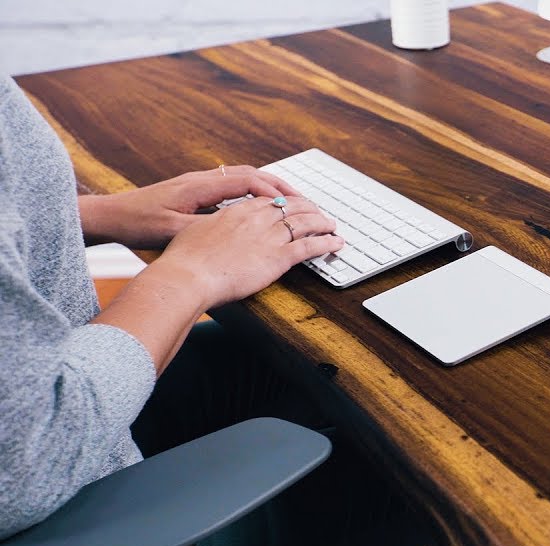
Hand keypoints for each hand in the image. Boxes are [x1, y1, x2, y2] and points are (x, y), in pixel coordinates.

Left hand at [79, 166, 299, 249]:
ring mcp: (197, 183)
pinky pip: (231, 185)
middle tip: (302, 200)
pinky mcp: (194, 191)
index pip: (247, 180)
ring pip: (242, 177)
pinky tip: (258, 206)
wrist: (111, 217)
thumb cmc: (137, 224)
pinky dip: (252, 192)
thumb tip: (238, 227)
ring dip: (267, 187)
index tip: (295, 204)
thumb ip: (206, 227)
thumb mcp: (173, 230)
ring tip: (287, 201)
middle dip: (279, 185)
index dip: (274, 191)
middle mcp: (201, 179)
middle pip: (250, 173)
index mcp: (199, 186)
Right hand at [151, 196, 342, 308]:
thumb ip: (209, 227)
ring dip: (322, 222)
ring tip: (332, 225)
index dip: (283, 202)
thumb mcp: (194, 232)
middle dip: (307, 208)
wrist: (187, 276)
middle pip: (290, 206)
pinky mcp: (279, 257)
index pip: (267, 200)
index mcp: (236, 212)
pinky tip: (336, 243)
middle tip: (316, 212)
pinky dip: (327, 243)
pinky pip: (310, 246)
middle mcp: (255, 219)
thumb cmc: (184, 260)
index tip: (290, 205)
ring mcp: (269, 237)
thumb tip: (209, 230)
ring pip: (305, 222)